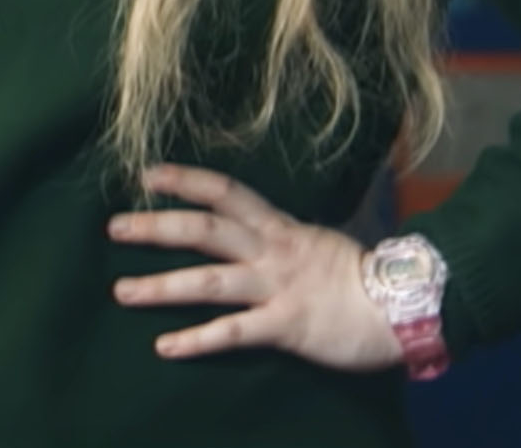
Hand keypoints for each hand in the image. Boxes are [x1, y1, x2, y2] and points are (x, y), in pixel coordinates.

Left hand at [108, 164, 402, 371]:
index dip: (185, 180)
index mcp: (279, 227)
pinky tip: (165, 346)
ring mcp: (277, 287)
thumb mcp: (316, 243)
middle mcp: (272, 251)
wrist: (406, 307)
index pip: (225, 192)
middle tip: (114, 227)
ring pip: (210, 281)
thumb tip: (249, 234)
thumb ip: (280, 239)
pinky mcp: (286, 325)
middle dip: (156, 227)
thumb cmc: (361, 279)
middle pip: (204, 230)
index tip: (146, 174)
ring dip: (161, 285)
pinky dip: (197, 340)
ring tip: (121, 291)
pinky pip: (234, 332)